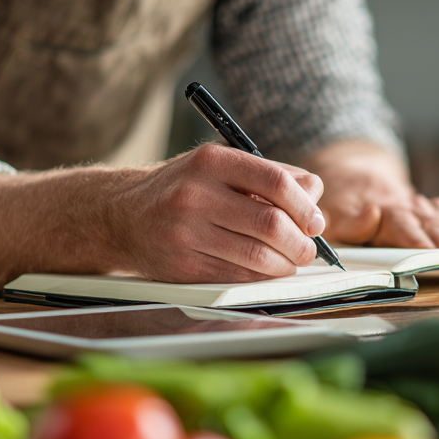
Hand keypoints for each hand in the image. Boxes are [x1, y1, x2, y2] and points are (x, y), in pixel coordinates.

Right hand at [108, 143, 326, 282]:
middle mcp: (196, 194)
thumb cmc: (182, 188)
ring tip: (291, 261)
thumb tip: (314, 194)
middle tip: (308, 248)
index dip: (305, 206)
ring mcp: (186, 232)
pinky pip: (236, 276)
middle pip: (271, 223)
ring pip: (257, 256)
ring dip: (285, 264)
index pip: (276, 182)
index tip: (315, 221)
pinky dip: (261, 278)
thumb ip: (268, 174)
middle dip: (300, 242)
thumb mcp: (220, 166)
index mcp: (212, 161)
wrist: (122, 216)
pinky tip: (266, 271)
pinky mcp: (182, 266)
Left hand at [303, 140, 438, 250]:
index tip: (431, 253)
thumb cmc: (344, 205)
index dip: (418, 242)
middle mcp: (413, 210)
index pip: (405, 230)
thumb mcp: (334, 215)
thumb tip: (372, 215)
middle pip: (437, 230)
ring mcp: (429, 211)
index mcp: (386, 213)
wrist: (355, 177)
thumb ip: (352, 222)